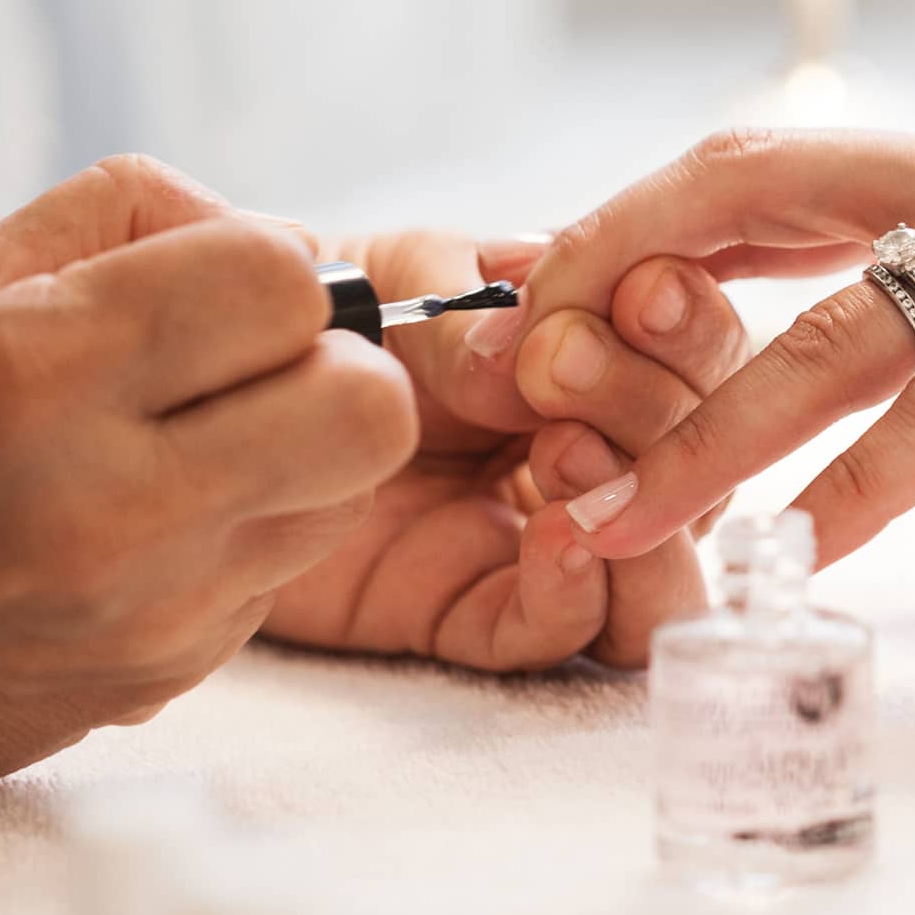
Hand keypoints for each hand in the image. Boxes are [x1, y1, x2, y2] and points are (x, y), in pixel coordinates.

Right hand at [0, 156, 416, 826]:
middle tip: (271, 375)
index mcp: (30, 369)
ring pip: (354, 496)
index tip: (235, 298)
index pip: (282, 286)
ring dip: (312, 457)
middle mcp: (103, 498)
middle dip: (343, 372)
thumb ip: (116, 218)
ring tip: (211, 450)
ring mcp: (151, 604)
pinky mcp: (177, 668)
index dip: (282, 278)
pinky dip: (258, 533)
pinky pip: (292, 570)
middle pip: (368, 410)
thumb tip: (282, 235)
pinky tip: (169, 529)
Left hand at [259, 230, 747, 670]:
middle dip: (652, 409)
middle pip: (701, 465)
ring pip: (666, 573)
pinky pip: (562, 633)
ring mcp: (545, 543)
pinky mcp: (477, 616)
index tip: (641, 293)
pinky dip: (577, 592)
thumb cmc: (323, 325)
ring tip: (567, 454)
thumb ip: (473, 309)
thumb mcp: (401, 280)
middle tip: (563, 367)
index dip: (688, 331)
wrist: (214, 409)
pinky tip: (554, 537)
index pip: (697, 358)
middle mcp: (595, 458)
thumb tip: (539, 352)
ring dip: (646, 516)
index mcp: (601, 364)